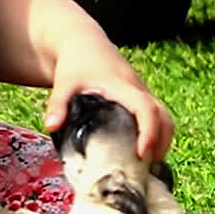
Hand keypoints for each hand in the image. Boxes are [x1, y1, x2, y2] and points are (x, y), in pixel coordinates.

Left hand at [42, 39, 174, 162]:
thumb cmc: (76, 65)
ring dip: (161, 141)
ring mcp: (142, 95)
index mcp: (124, 87)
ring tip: (146, 166)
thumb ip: (57, 104)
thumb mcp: (63, 83)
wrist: (85, 46)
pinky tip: (141, 155)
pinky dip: (156, 136)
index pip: (146, 109)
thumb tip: (50, 127)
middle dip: (161, 143)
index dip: (149, 131)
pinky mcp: (140, 99)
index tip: (142, 153)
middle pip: (164, 117)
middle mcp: (139, 90)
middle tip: (147, 167)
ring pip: (164, 118)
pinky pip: (157, 118)